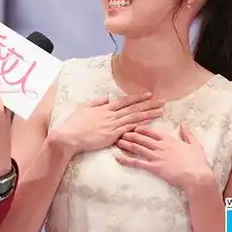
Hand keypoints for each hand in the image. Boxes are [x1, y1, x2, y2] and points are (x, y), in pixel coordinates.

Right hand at [49, 92, 163, 156]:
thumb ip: (97, 103)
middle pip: (133, 108)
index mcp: (105, 108)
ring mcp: (112, 125)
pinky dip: (139, 126)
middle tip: (162, 101)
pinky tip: (149, 124)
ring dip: (148, 114)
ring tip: (160, 111)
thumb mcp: (84, 108)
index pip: (124, 101)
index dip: (137, 98)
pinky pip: (129, 130)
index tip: (149, 95)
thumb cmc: (74, 123)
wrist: (69, 136)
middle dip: (149, 105)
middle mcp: (111, 115)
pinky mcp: (112, 135)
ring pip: (134, 118)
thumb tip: (107, 98)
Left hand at [115, 123, 213, 189]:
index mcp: (168, 140)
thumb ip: (187, 134)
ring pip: (137, 148)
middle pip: (141, 137)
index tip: (132, 126)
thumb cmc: (197, 162)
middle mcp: (160, 146)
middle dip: (129, 134)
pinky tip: (118, 157)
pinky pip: (137, 163)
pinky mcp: (154, 168)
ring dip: (126, 144)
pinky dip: (126, 159)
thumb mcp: (195, 145)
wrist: (197, 177)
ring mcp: (156, 157)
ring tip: (117, 141)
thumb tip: (184, 124)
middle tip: (120, 132)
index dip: (140, 128)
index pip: (151, 131)